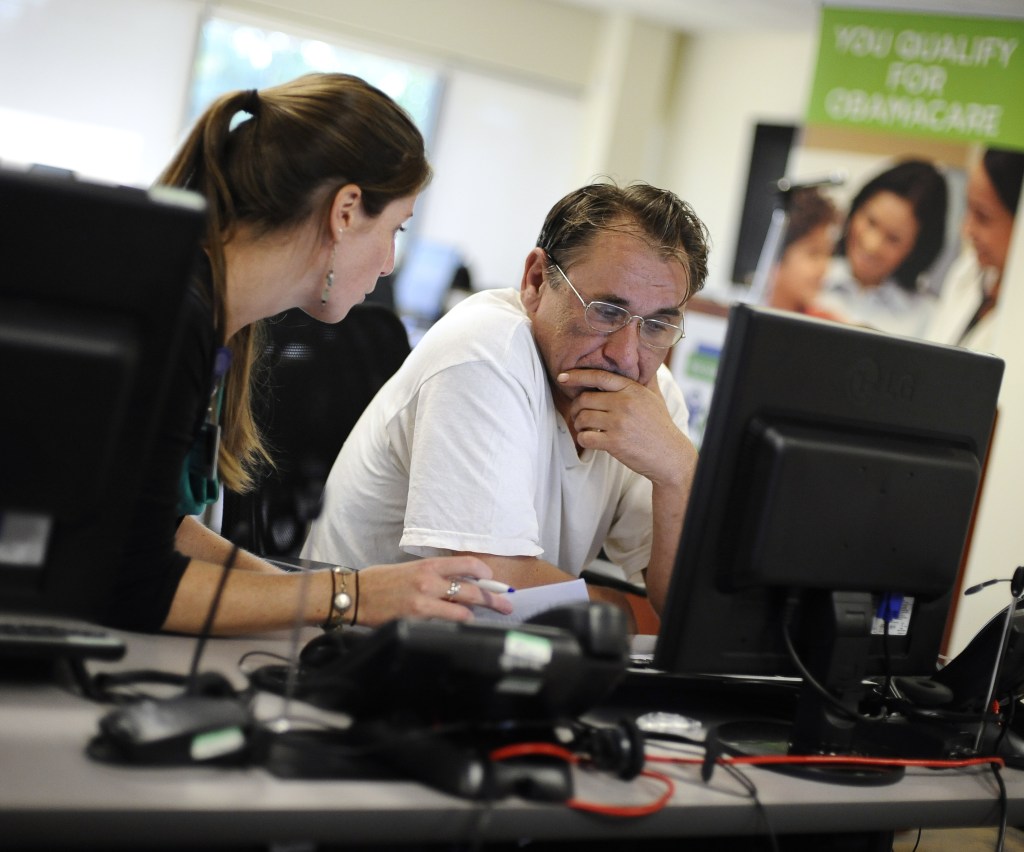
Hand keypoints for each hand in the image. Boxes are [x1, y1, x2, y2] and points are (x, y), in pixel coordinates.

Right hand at [355, 556, 514, 625]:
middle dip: (493, 599)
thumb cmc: (381, 582)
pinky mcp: (417, 618)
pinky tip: (458, 628)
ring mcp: (424, 601)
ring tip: (480, 620)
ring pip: (463, 611)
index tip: (493, 581)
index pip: (466, 564)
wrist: (355, 594)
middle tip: (506, 606)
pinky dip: (455, 626)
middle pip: (472, 590)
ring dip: (474, 616)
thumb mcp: (410, 570)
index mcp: (428, 565)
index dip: (485, 573)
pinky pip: (445, 624)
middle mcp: (429, 580)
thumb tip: (459, 587)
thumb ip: (434, 576)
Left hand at [557, 368, 694, 486]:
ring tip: (585, 428)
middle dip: (576, 408)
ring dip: (578, 424)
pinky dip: (583, 439)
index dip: (577, 376)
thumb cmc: (660, 425)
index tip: (562, 377)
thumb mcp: (654, 397)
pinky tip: (590, 440)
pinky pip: (585, 437)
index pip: (599, 376)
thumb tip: (641, 360)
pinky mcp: (614, 443)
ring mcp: (619, 423)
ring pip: (582, 418)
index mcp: (632, 389)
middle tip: (577, 414)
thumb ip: (644, 379)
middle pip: (584, 399)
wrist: (670, 454)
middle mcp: (624, 403)